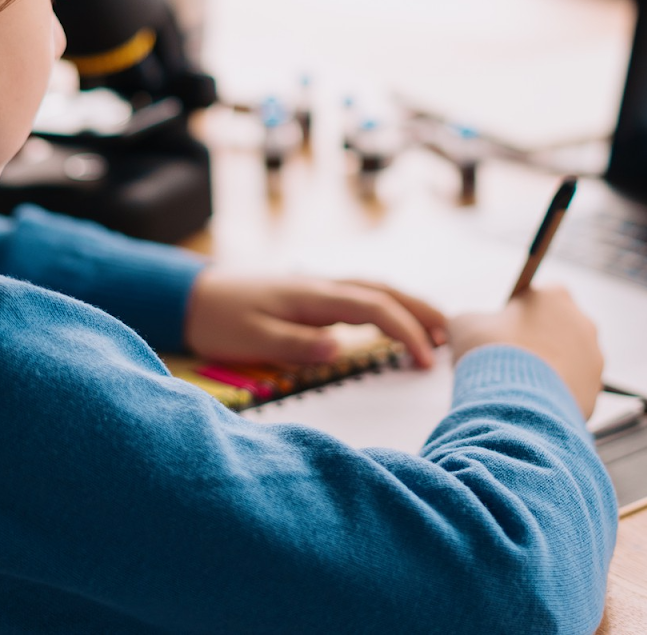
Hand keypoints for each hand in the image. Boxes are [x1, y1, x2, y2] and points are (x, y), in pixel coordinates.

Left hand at [184, 271, 447, 367]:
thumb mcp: (252, 338)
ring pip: (378, 289)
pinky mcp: (315, 297)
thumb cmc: (220, 319)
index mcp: (314, 296)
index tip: (425, 361)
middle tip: (453, 338)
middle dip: (422, 312)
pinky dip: (390, 305)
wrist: (193, 296)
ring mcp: (320, 288)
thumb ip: (295, 345)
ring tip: (439, 329)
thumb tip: (339, 350)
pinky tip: (398, 320)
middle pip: (386, 291)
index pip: (375, 309)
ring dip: (410, 306)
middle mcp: (323, 286)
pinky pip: (364, 296)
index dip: (406, 332)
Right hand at [449, 287, 603, 417]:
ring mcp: (592, 358)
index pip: (536, 301)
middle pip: (556, 332)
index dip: (516, 318)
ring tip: (519, 387)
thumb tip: (465, 327)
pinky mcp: (594, 391)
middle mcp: (582, 323)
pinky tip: (532, 404)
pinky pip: (571, 392)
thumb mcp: (464, 324)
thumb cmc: (490, 354)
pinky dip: (554, 398)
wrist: (511, 401)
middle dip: (535, 345)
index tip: (501, 334)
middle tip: (509, 362)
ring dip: (547, 372)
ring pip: (567, 363)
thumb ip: (471, 320)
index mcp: (555, 296)